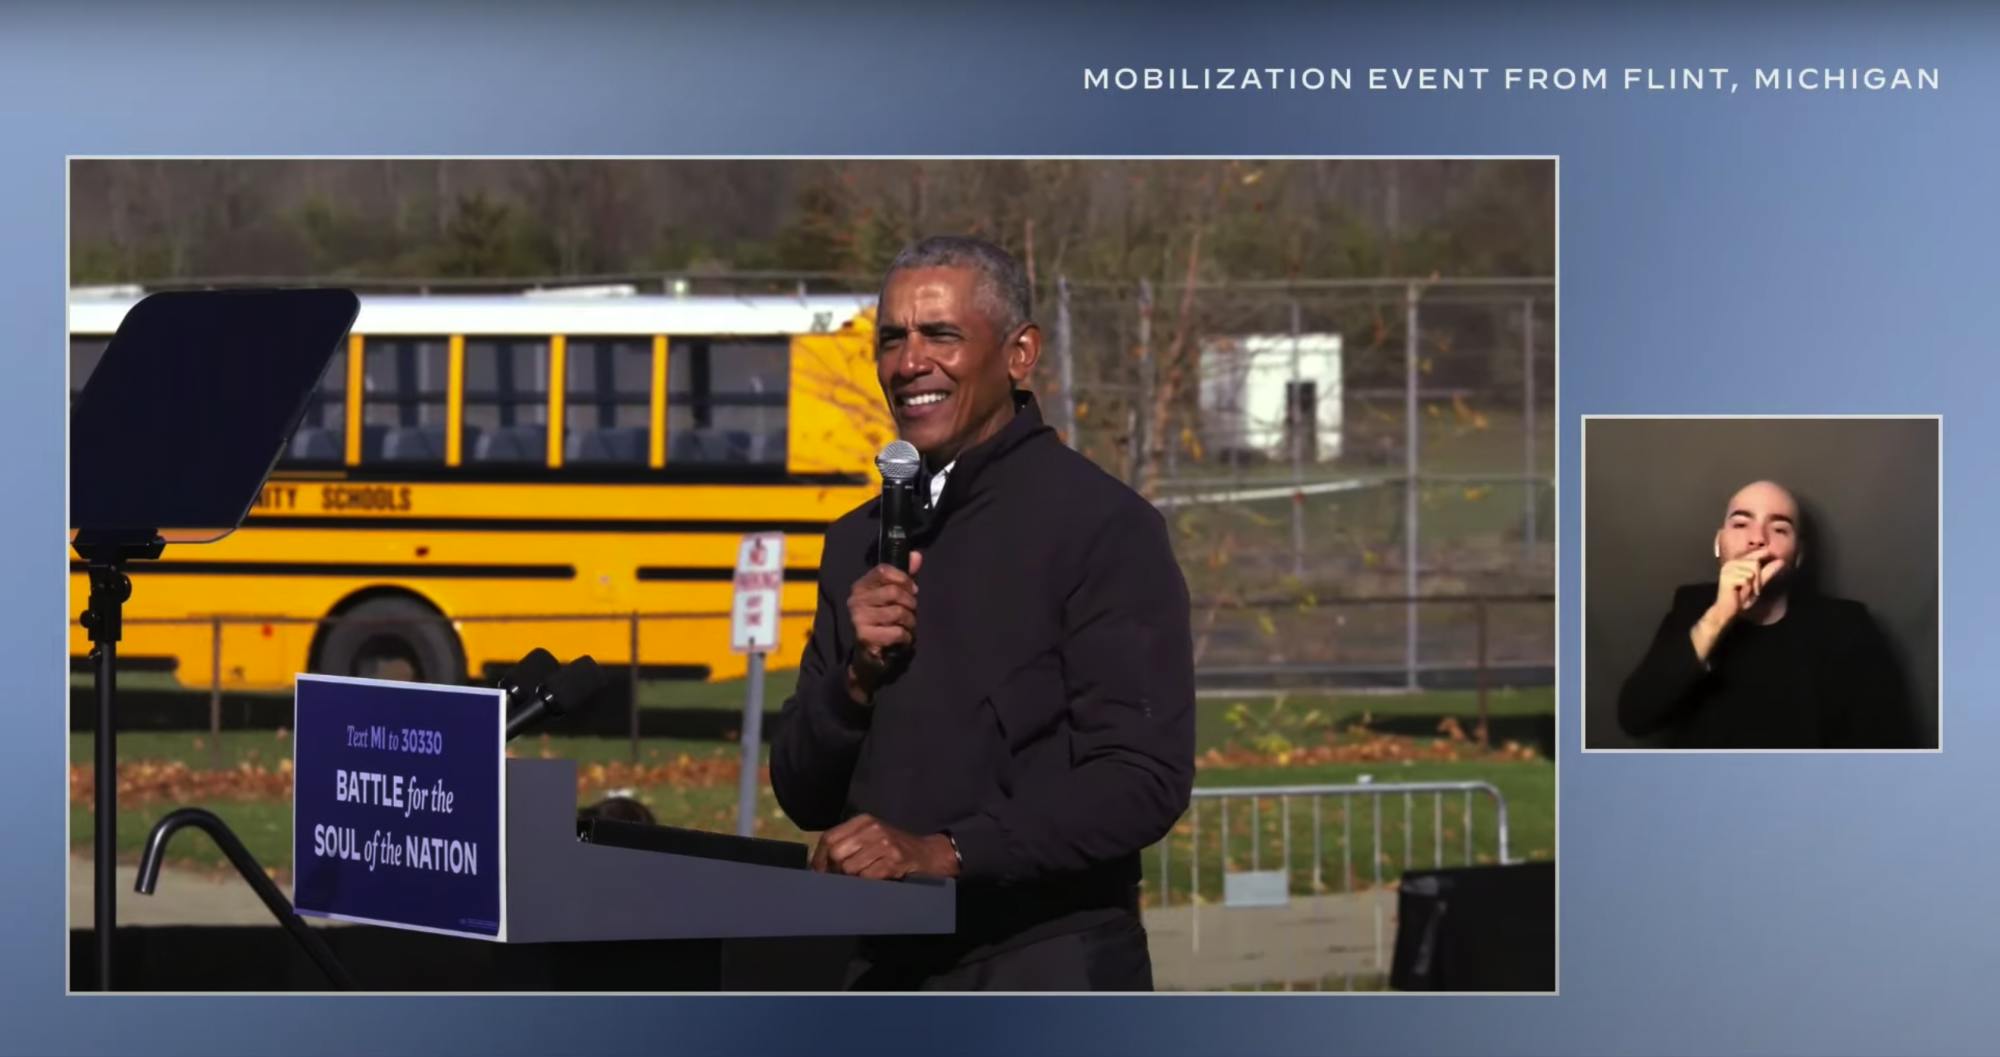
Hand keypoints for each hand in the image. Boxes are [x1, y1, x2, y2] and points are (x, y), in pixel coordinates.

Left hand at [809, 813, 958, 879]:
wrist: (929, 854)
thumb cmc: (895, 847)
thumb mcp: (871, 836)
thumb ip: (848, 843)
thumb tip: (819, 865)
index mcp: (864, 820)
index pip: (829, 837)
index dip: (819, 858)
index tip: (818, 873)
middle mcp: (873, 828)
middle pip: (836, 853)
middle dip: (834, 871)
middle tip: (839, 879)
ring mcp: (884, 844)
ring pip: (850, 868)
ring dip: (851, 879)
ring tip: (861, 878)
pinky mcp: (894, 861)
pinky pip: (866, 877)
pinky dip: (866, 883)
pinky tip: (874, 880)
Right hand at [845, 551, 922, 700]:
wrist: (868, 657)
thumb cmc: (884, 622)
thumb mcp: (894, 597)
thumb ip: (905, 576)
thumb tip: (916, 555)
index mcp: (861, 586)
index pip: (883, 570)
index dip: (904, 579)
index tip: (912, 590)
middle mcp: (855, 600)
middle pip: (894, 591)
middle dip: (911, 604)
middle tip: (912, 613)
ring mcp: (858, 618)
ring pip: (898, 612)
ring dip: (910, 622)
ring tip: (907, 627)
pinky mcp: (864, 636)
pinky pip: (897, 631)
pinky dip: (906, 637)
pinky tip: (902, 640)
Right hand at [1710, 547, 1784, 621]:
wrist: (1728, 610)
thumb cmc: (1741, 597)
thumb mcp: (1758, 583)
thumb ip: (1768, 571)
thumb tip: (1781, 561)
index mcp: (1737, 562)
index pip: (1754, 554)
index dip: (1763, 554)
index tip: (1771, 553)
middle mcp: (1730, 563)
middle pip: (1754, 563)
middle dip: (1759, 578)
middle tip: (1755, 589)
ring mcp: (1727, 570)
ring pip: (1751, 572)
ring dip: (1753, 585)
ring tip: (1746, 592)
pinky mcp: (1726, 578)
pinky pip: (1746, 580)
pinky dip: (1747, 588)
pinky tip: (1740, 594)